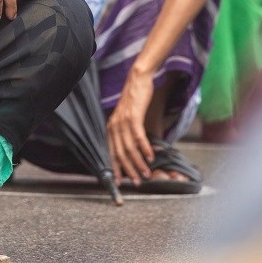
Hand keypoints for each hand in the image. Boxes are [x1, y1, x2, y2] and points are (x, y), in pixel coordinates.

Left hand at [106, 67, 155, 186]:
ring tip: (146, 173)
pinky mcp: (133, 116)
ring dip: (138, 162)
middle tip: (137, 182)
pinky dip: (144, 148)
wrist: (138, 80)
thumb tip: (138, 150)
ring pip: (129, 148)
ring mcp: (122, 121)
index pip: (111, 152)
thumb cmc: (136, 99)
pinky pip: (138, 137)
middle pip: (120, 153)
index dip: (116, 168)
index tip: (120, 182)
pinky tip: (150, 157)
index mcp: (111, 128)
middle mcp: (114, 126)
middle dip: (129, 170)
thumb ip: (130, 133)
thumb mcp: (130, 118)